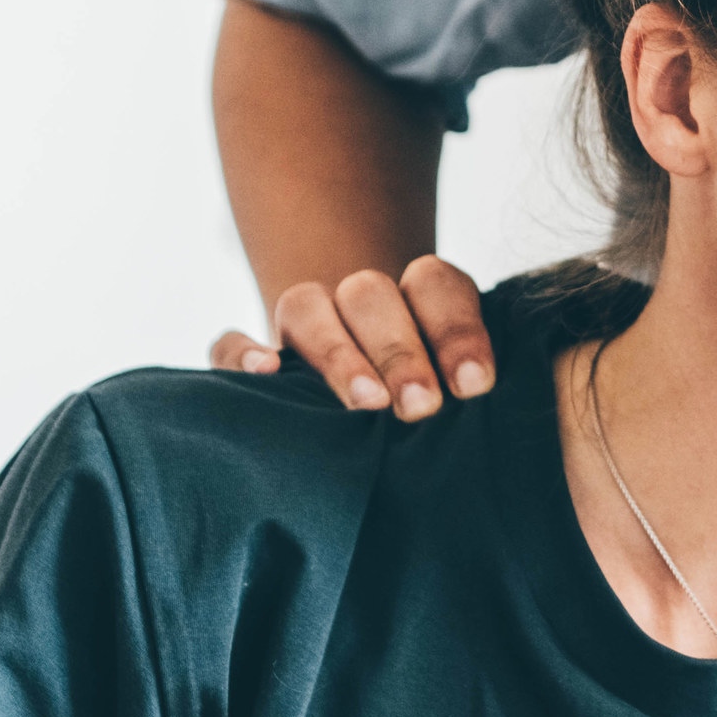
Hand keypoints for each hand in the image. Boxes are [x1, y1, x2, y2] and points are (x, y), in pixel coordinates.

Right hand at [207, 255, 494, 421]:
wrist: (369, 433)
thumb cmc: (434, 421)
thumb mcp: (458, 398)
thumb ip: (469, 387)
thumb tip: (487, 405)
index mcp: (417, 299)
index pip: (436, 283)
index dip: (457, 328)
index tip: (475, 386)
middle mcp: (357, 303)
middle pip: (371, 294)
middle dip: (400, 350)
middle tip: (422, 406)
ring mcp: (300, 327)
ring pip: (306, 306)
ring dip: (338, 353)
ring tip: (367, 404)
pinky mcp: (247, 361)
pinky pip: (229, 343)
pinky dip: (241, 352)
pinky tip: (268, 372)